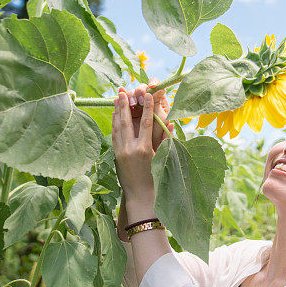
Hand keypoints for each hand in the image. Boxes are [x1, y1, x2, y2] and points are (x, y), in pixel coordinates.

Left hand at [112, 79, 172, 199]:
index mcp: (145, 149)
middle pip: (127, 121)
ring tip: (117, 98)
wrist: (140, 195)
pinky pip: (114, 135)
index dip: (147, 107)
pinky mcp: (116, 156)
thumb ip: (166, 140)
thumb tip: (171, 123)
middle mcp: (130, 149)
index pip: (146, 123)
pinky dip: (115, 123)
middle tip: (123, 90)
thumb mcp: (162, 159)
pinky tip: (115, 115)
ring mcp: (121, 152)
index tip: (148, 94)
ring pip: (118, 127)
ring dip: (117, 111)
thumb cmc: (155, 178)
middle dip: (125, 105)